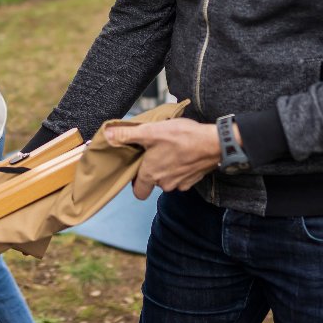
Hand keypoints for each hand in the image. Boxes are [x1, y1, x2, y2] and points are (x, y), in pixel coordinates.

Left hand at [104, 118, 220, 199]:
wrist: (214, 143)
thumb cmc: (182, 137)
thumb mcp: (149, 132)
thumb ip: (126, 135)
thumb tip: (107, 135)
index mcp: (151, 175)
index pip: (138, 191)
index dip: (135, 181)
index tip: (137, 166)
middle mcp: (165, 184)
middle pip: (152, 182)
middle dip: (152, 169)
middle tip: (153, 151)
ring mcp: (180, 184)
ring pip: (167, 179)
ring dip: (166, 167)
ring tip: (168, 149)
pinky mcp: (193, 180)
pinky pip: (180, 176)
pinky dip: (179, 167)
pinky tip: (181, 153)